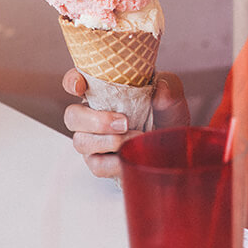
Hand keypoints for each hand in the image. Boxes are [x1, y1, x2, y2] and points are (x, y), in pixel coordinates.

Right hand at [62, 68, 189, 178]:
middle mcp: (92, 114)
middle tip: (124, 122)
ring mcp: (93, 139)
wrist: (175, 142)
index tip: (81, 86)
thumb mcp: (172, 94)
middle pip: (72, 116)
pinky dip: (114, 162)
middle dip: (95, 120)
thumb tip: (159, 91)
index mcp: (103, 91)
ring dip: (108, 142)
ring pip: (81, 142)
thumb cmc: (166, 112)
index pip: (75, 81)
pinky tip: (129, 156)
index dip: (72, 82)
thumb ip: (167, 86)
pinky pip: (97, 165)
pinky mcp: (100, 162)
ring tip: (135, 137)